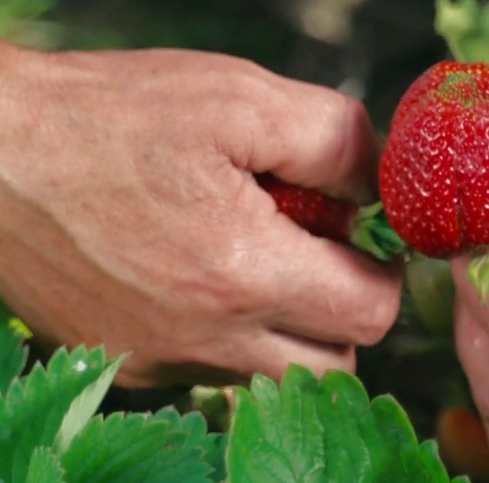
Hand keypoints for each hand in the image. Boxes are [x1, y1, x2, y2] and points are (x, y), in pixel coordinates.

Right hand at [0, 40, 401, 386]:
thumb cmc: (107, 116)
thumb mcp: (241, 98)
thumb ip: (337, 143)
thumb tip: (381, 192)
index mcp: (245, 274)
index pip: (371, 314)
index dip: (380, 272)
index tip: (357, 239)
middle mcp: (205, 337)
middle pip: (333, 366)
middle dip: (341, 312)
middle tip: (313, 252)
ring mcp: (160, 361)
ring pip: (272, 378)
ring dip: (286, 332)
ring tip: (251, 260)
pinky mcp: (125, 367)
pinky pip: (209, 373)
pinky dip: (225, 337)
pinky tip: (197, 277)